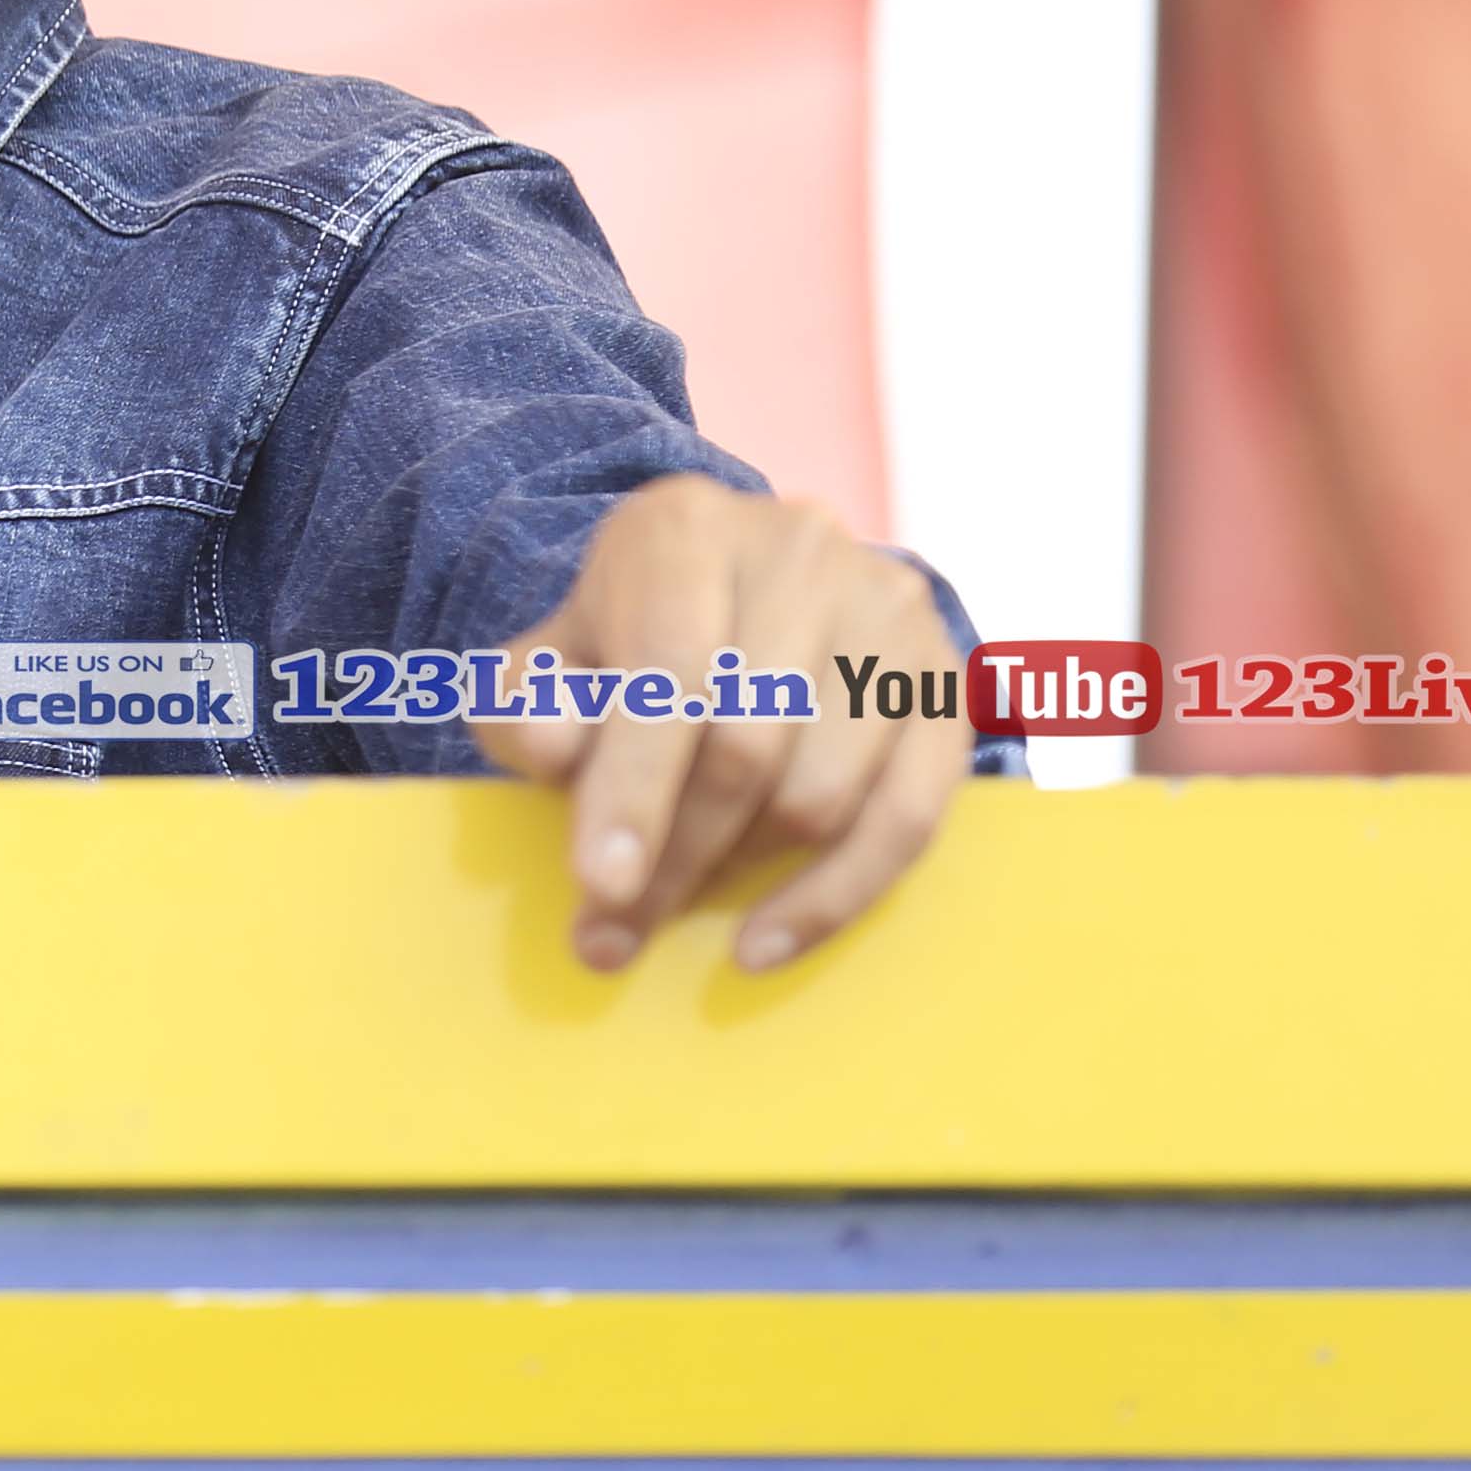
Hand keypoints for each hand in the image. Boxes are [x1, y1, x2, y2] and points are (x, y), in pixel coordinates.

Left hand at [472, 476, 974, 975]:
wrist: (738, 583)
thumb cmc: (627, 633)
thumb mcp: (551, 655)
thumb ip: (525, 702)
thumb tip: (552, 754)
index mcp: (688, 528)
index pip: (671, 672)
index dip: (633, 787)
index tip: (599, 884)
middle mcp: (804, 551)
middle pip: (748, 743)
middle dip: (675, 854)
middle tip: (611, 933)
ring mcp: (890, 614)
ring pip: (823, 791)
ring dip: (741, 874)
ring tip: (670, 910)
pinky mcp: (946, 683)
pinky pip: (908, 818)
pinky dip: (834, 896)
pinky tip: (764, 942)